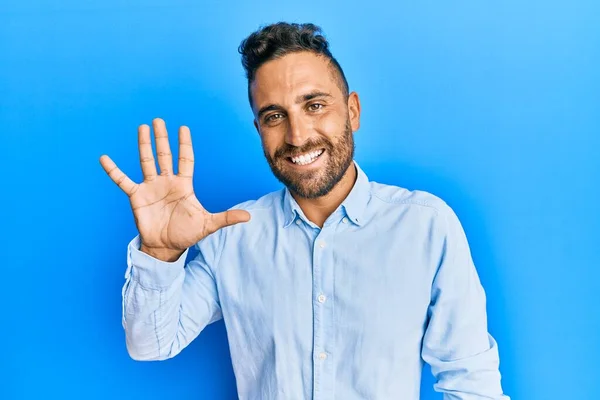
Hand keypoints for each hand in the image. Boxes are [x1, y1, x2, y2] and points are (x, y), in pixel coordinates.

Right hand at [99, 118, 249, 260]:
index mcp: (183, 185)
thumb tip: (249, 216)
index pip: (185, 159)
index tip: (183, 128)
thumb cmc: (187, 234)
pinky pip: (123, 180)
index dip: (184, 144)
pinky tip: (104, 158)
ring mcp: (151, 187)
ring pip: (146, 161)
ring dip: (144, 145)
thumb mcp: (208, 224)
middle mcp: (167, 182)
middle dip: (162, 138)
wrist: (166, 248)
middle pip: (164, 155)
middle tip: (158, 120)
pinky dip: (114, 170)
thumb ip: (227, 217)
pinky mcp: (137, 196)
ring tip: (142, 127)